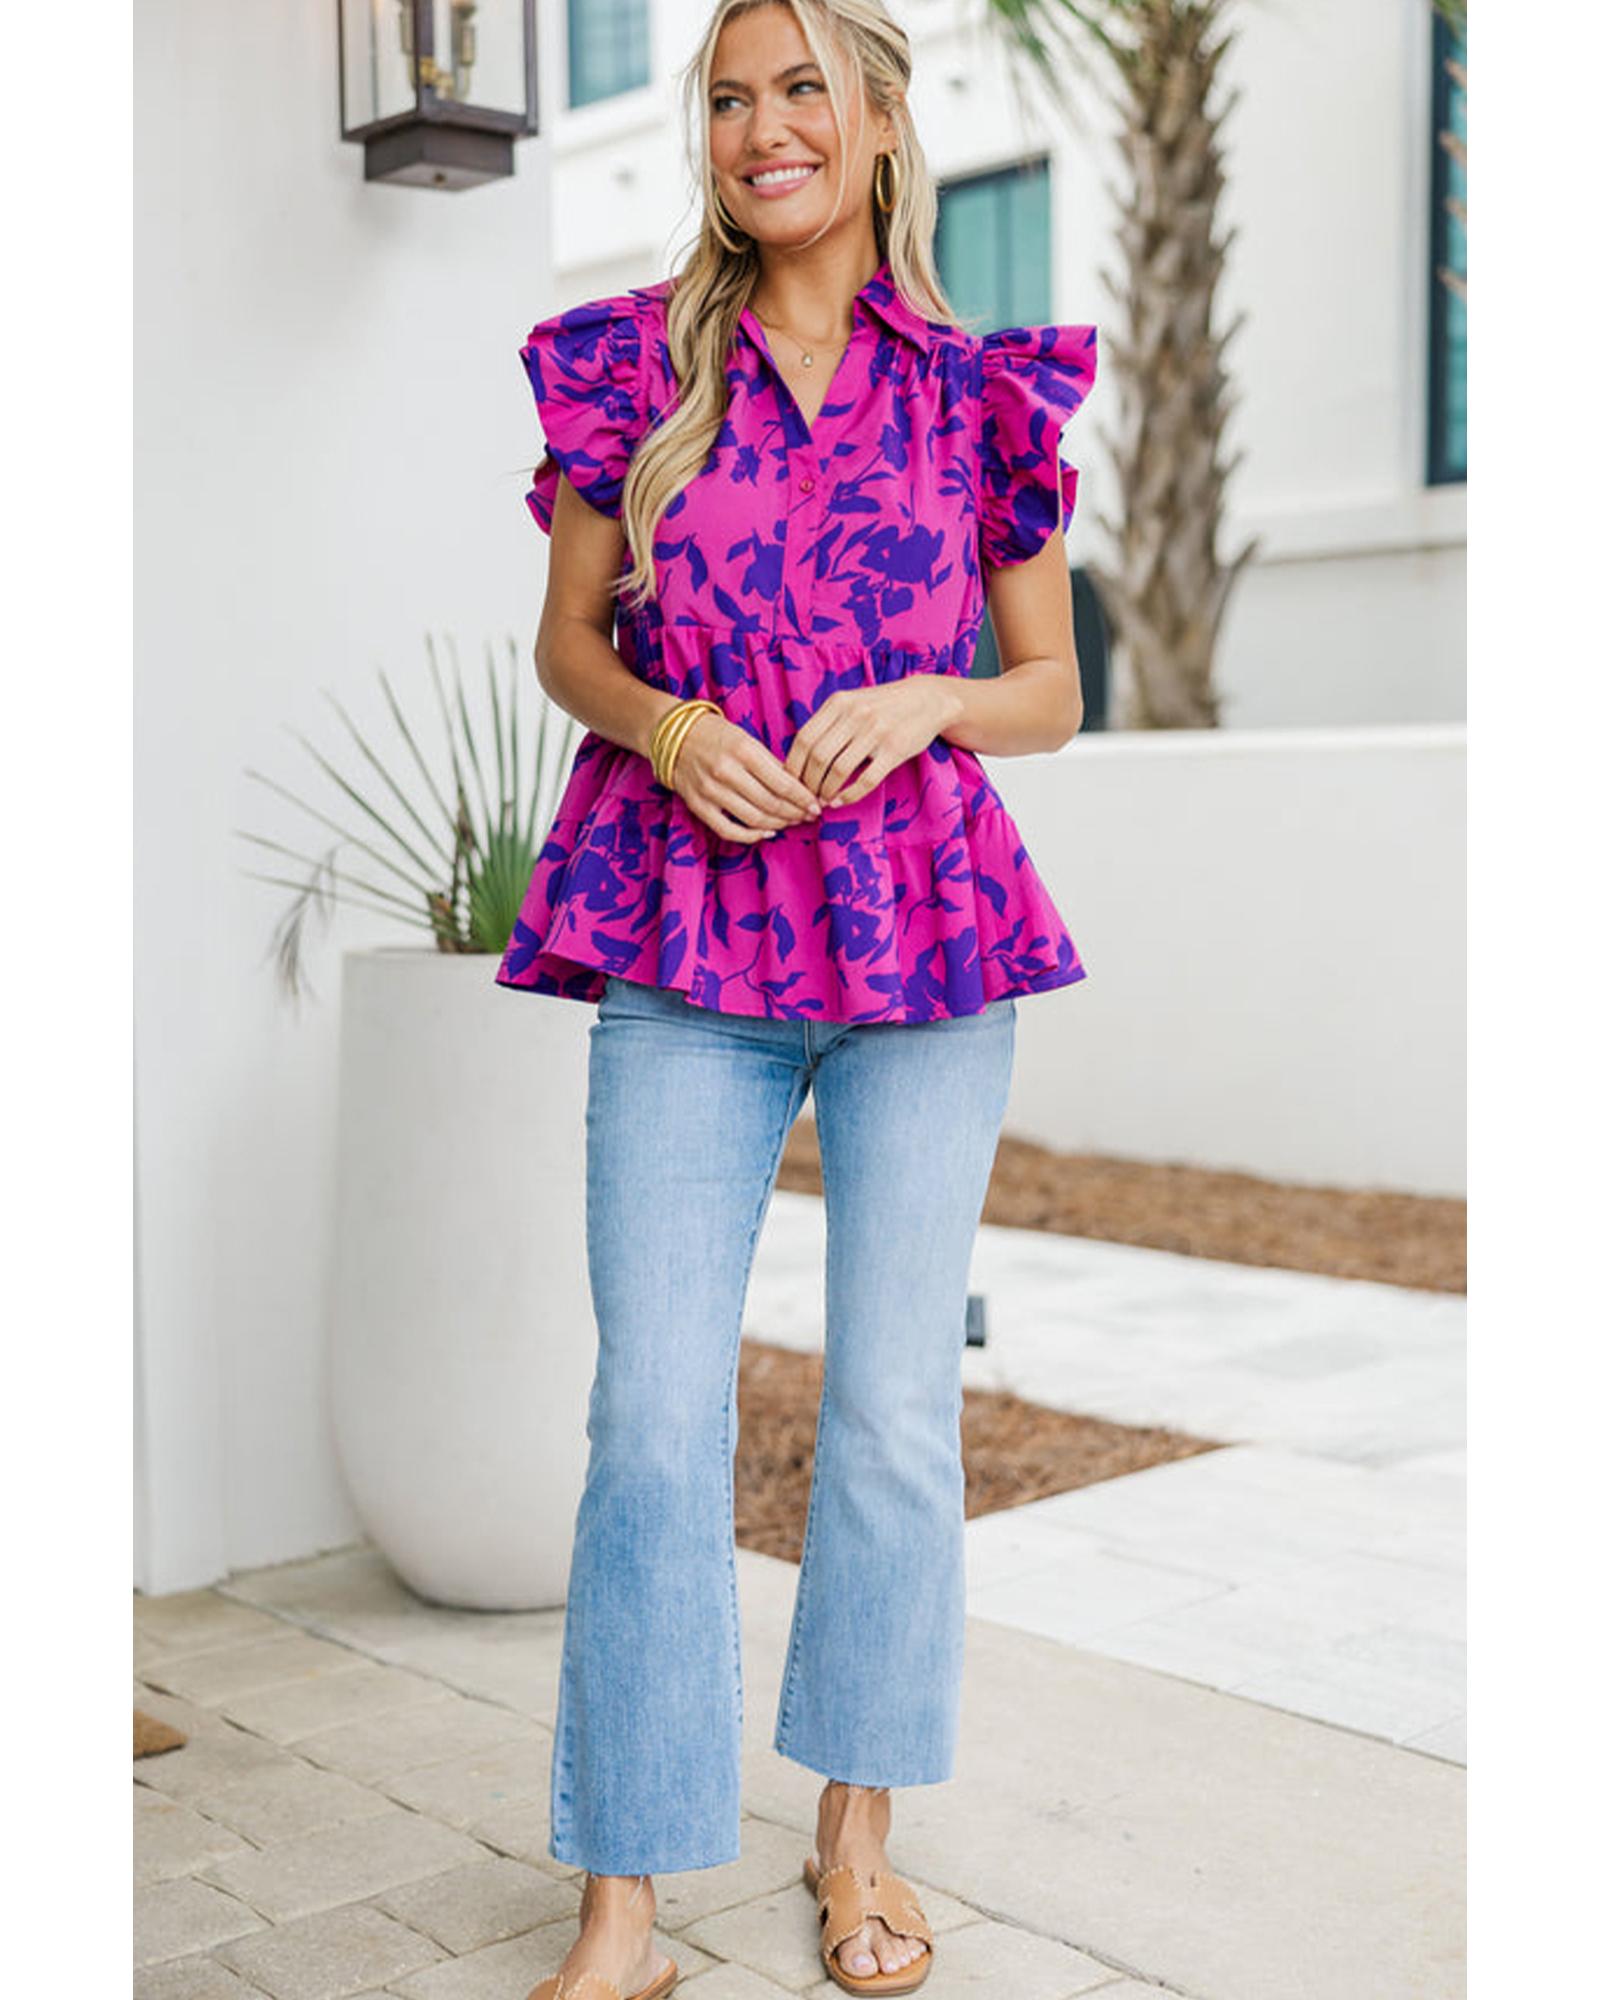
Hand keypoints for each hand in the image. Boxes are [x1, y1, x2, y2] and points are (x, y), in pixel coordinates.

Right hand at [669, 711, 824, 844]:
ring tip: (791, 822)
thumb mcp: (746, 740)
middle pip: (771, 803)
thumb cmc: (716, 736)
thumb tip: (799, 787)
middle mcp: (726, 772)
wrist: (674, 737)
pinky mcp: (699, 806)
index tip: (816, 804)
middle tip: (808, 816)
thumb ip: (771, 763)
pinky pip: (729, 830)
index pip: (782, 782)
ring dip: (779, 824)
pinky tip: (766, 832)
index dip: (803, 798)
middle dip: (795, 813)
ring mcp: (710, 791)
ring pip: (754, 818)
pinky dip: (751, 836)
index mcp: (743, 750)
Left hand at [783, 677, 960, 805]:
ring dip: (825, 791)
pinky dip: (848, 796)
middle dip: (807, 783)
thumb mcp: (852, 702)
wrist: (927, 699)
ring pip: (838, 770)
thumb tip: (798, 757)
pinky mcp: (895, 749)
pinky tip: (840, 802)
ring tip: (822, 801)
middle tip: (806, 797)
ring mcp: (876, 731)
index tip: (791, 782)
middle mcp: (855, 714)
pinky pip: (866, 780)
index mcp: (839, 702)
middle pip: (817, 757)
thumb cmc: (883, 706)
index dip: (793, 766)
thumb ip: (828, 722)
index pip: (803, 738)